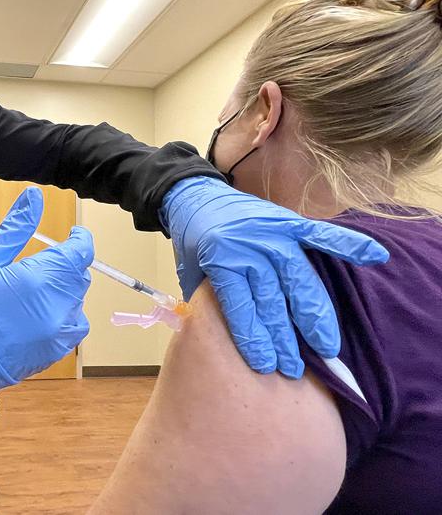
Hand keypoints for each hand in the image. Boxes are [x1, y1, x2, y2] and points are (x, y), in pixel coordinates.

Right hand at [0, 187, 92, 396]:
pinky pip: (73, 327)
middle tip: (39, 265)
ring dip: (65, 292)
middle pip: (79, 276)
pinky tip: (37, 314)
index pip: (80, 253)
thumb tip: (34, 197)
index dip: (80, 240)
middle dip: (66, 266)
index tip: (74, 235)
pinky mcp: (55, 351)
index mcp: (38, 280)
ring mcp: (57, 333)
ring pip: (78, 302)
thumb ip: (16, 227)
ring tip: (33, 293)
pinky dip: (63, 316)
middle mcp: (56, 307)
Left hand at [159, 176, 388, 377]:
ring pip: (298, 279)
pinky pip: (320, 235)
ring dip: (313, 315)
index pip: (241, 306)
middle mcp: (248, 246)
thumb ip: (208, 302)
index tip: (266, 365)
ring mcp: (271, 233)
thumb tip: (226, 343)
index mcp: (219, 260)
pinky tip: (374, 257)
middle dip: (285, 338)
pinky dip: (347, 244)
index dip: (254, 338)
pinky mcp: (288, 222)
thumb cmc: (194, 243)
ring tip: (326, 346)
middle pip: (272, 299)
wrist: (197, 196)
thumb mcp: (190, 273)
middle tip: (295, 368)